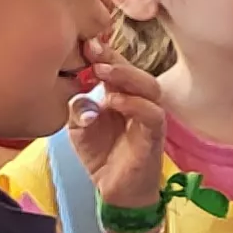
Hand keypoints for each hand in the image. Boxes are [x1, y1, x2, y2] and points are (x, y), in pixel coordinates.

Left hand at [65, 42, 172, 212]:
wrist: (115, 189)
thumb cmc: (100, 154)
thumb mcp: (78, 127)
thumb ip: (76, 107)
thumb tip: (79, 92)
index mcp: (119, 93)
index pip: (115, 66)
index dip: (102, 53)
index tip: (83, 42)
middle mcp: (137, 101)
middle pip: (135, 69)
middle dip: (114, 57)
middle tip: (92, 51)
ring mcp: (148, 116)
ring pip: (149, 86)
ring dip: (126, 75)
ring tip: (102, 71)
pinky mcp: (155, 135)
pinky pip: (152, 114)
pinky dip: (135, 104)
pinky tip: (114, 101)